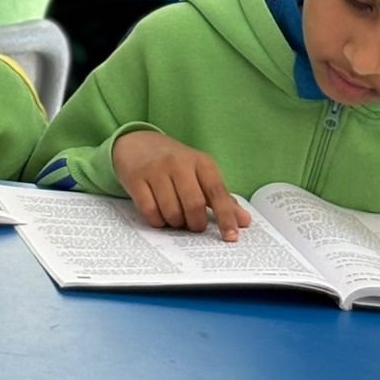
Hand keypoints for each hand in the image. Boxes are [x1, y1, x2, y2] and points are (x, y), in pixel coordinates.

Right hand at [112, 130, 249, 240]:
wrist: (137, 142)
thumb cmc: (174, 163)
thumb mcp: (200, 173)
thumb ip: (222, 198)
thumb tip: (243, 221)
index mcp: (200, 162)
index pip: (217, 193)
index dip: (226, 217)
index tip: (231, 236)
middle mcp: (179, 163)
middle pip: (194, 205)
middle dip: (195, 223)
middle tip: (193, 225)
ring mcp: (156, 170)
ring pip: (172, 212)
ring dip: (175, 223)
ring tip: (175, 216)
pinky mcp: (136, 178)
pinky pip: (150, 211)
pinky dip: (157, 220)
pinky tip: (159, 214)